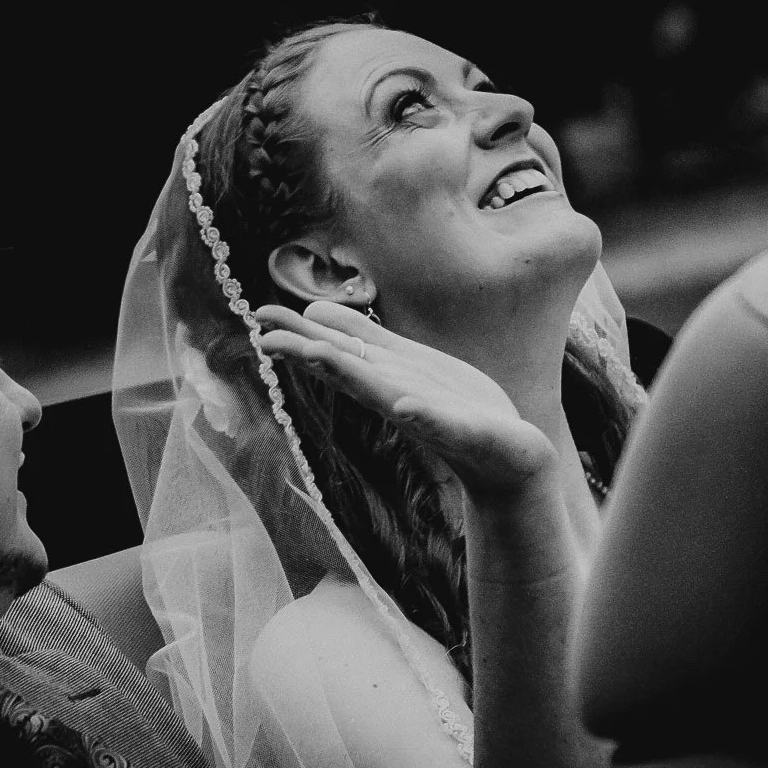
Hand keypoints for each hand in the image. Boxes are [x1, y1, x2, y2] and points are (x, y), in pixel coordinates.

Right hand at [254, 302, 557, 499]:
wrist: (508, 455)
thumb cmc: (456, 406)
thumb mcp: (405, 362)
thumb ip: (363, 339)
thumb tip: (313, 311)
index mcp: (385, 377)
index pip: (335, 353)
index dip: (298, 337)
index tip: (260, 322)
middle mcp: (397, 396)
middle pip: (347, 371)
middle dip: (309, 355)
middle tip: (266, 340)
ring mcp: (429, 416)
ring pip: (382, 393)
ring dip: (351, 376)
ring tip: (316, 354)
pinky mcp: (464, 434)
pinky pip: (440, 424)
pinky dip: (422, 415)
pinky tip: (406, 406)